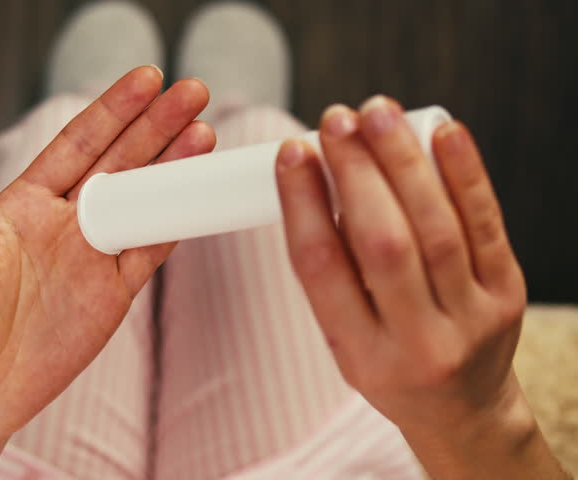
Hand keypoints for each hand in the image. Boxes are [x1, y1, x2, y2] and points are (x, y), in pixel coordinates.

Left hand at [0, 67, 214, 478]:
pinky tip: (198, 194)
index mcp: (25, 203)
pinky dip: (175, 224)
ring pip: (142, 201)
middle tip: (193, 93)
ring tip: (205, 134)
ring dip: (173, 168)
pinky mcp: (114, 293)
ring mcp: (93, 256)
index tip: (146, 79)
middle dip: (156, 126)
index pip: (77, 144)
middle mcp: (65, 222)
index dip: (112, 110)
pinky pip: (151, 251)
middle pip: (120, 162)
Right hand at [275, 97, 566, 477]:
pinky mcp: (507, 294)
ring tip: (377, 114)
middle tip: (336, 120)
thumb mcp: (346, 337)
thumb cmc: (391, 362)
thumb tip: (325, 178)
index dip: (303, 203)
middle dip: (356, 172)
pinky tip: (442, 132)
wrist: (462, 407)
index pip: (323, 269)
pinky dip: (464, 173)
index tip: (292, 153)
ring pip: (436, 228)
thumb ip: (334, 269)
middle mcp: (417, 342)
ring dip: (403, 162)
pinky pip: (487, 225)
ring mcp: (470, 319)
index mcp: (360, 353)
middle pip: (383, 244)